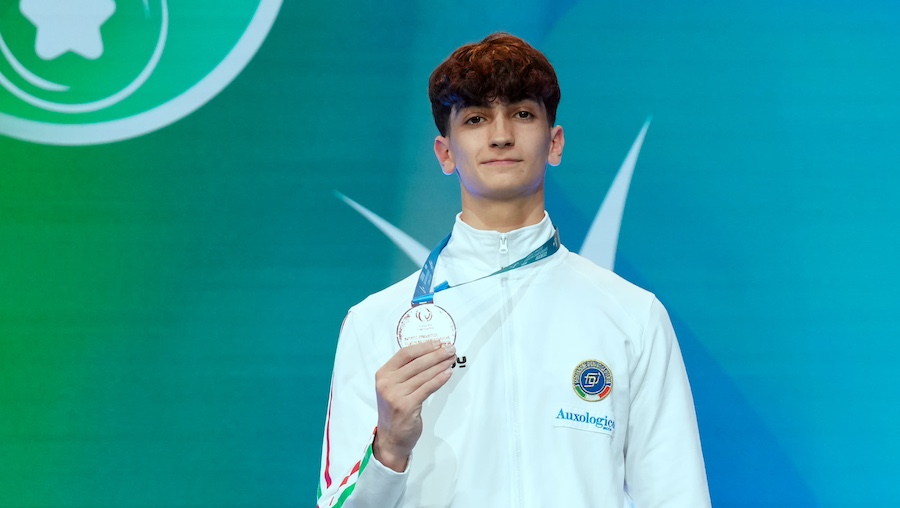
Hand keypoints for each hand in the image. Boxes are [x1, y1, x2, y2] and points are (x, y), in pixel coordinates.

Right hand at [373, 340, 456, 471]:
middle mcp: (387, 383)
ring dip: (441, 365)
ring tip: (452, 359)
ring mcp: (395, 395)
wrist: (391, 438)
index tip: (438, 342)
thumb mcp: (394, 388)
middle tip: (450, 348)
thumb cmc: (395, 410)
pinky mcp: (406, 406)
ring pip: (424, 375)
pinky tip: (448, 373)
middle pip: (416, 363)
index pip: (405, 354)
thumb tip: (431, 354)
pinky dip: (439, 379)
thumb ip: (406, 372)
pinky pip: (427, 388)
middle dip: (436, 354)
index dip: (424, 346)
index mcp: (383, 374)